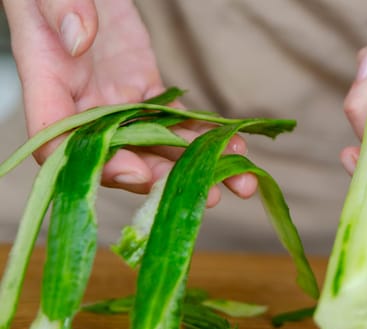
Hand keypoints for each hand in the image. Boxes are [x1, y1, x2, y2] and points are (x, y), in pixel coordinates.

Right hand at [3, 0, 256, 205]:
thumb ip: (62, 12)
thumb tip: (79, 38)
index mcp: (51, 90)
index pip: (62, 147)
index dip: (100, 166)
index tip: (139, 174)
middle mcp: (87, 108)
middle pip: (125, 158)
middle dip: (168, 181)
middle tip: (208, 195)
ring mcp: (120, 104)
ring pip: (158, 145)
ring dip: (198, 166)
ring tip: (239, 180)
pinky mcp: (146, 90)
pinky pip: (176, 118)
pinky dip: (204, 133)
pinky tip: (235, 144)